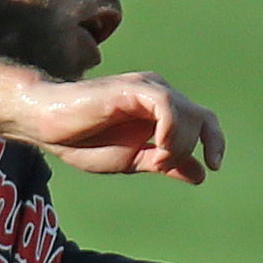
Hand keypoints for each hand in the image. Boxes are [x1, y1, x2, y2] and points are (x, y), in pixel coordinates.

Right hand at [23, 71, 222, 183]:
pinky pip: (166, 104)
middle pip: (200, 117)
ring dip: (180, 143)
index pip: (202, 119)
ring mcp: (145, 88)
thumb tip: (201, 174)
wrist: (48, 127)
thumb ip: (165, 162)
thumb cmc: (84, 140)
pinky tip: (158, 148)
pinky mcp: (131, 89)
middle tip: (165, 164)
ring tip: (158, 159)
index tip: (213, 166)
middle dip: (192, 147)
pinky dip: (170, 129)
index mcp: (160, 110)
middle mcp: (157, 94)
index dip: (214, 141)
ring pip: (187, 111)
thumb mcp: (133, 160)